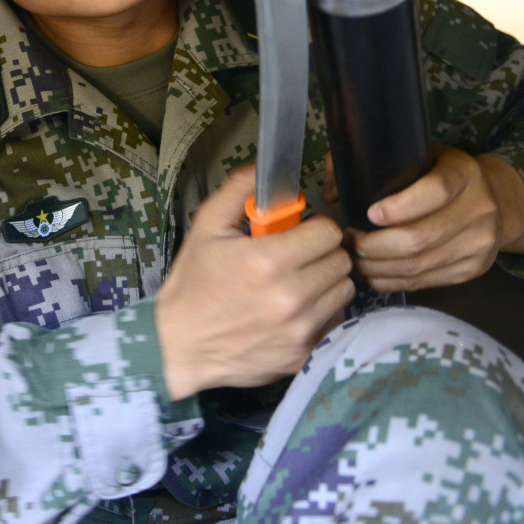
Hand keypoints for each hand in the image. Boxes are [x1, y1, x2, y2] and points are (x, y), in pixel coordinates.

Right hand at [154, 164, 353, 400]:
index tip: (301, 233)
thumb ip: (238, 191)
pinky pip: (335, 321)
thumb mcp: (205, 228)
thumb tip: (264, 169)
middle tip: (298, 257)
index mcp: (268, 260)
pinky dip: (322, 313)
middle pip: (341, 260)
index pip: (329, 232)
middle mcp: (290, 296)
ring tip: (298, 283)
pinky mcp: (304, 354)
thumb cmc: (192, 285)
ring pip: (344, 290)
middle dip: (322, 253)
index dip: (315, 227)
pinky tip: (296, 311)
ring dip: (326, 282)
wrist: (180, 345)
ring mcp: (300, 329)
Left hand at [349, 146, 523, 292]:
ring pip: (418, 265)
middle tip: (349, 241)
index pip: (436, 190)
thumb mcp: (422, 155)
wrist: (499, 202)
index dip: (400, 206)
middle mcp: (479, 208)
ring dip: (377, 267)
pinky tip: (373, 274)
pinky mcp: (472, 269)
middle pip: (419, 237)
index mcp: (465, 173)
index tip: (370, 212)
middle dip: (373, 245)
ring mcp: (479, 243)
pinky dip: (391, 282)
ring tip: (354, 259)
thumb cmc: (444, 175)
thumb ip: (374, 161)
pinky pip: (424, 282)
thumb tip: (333, 192)